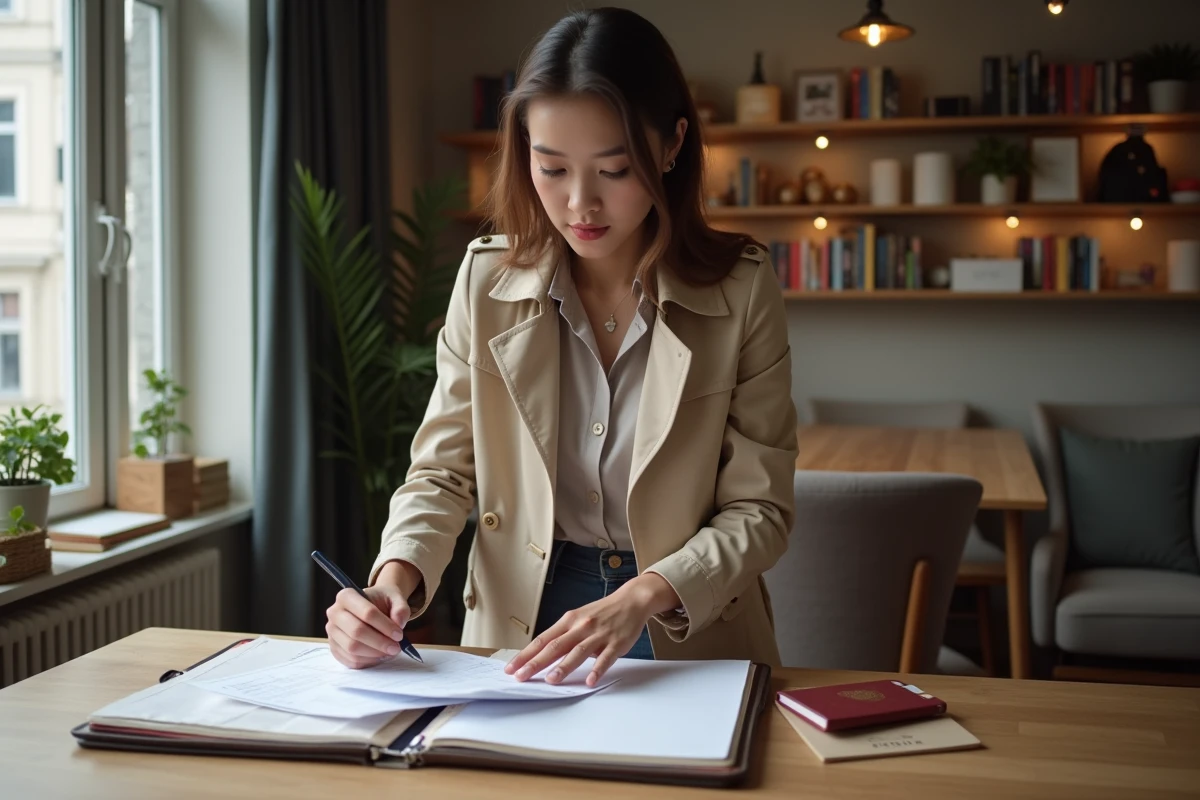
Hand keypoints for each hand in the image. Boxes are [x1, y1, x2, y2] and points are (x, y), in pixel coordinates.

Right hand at [325, 561, 419, 668]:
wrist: (373, 608)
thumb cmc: (382, 602)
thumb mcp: (396, 599)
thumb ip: (400, 609)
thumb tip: (399, 623)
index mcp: (347, 596)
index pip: (367, 612)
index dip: (385, 626)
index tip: (399, 634)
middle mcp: (334, 613)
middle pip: (357, 632)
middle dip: (380, 642)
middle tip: (396, 647)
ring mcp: (332, 632)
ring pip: (352, 648)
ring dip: (374, 654)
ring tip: (390, 652)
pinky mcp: (334, 648)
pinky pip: (350, 660)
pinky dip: (367, 661)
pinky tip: (380, 656)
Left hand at [504, 573, 679, 686]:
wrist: (631, 600)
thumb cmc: (602, 613)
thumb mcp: (578, 619)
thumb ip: (563, 636)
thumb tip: (542, 655)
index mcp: (569, 621)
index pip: (542, 640)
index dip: (526, 654)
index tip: (511, 668)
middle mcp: (581, 626)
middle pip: (555, 646)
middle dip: (536, 662)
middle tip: (521, 677)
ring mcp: (599, 634)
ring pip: (578, 651)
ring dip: (564, 666)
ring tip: (551, 680)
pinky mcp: (616, 643)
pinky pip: (606, 658)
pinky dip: (597, 669)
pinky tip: (590, 681)